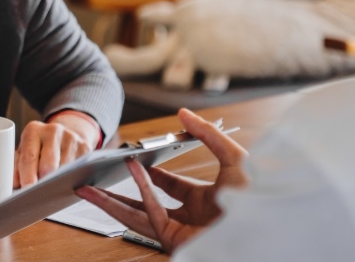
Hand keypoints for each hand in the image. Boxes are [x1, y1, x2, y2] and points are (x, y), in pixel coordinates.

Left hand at [14, 111, 99, 187]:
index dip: (27, 176)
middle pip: (49, 164)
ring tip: (51, 187)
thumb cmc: (38, 148)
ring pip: (64, 169)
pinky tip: (65, 181)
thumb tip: (13, 185)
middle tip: (39, 193)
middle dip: (43, 181)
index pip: (29, 156)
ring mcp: (71, 138)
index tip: (27, 190)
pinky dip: (71, 179)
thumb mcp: (24, 152)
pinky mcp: (85, 147)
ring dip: (57, 182)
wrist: (61, 135)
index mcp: (33, 130)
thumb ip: (16, 167)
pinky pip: (78, 170)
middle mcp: (53, 130)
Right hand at [75, 108, 248, 251]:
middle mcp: (190, 219)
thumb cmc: (260, 197)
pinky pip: (149, 214)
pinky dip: (138, 192)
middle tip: (95, 182)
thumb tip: (183, 113)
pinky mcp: (174, 241)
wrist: (269, 227)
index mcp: (205, 202)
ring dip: (108, 202)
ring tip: (85, 189)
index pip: (170, 189)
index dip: (151, 176)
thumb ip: (207, 134)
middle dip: (116, 195)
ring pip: (135, 216)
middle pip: (143, 205)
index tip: (134, 162)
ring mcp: (180, 232)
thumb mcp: (234, 158)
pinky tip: (129, 172)